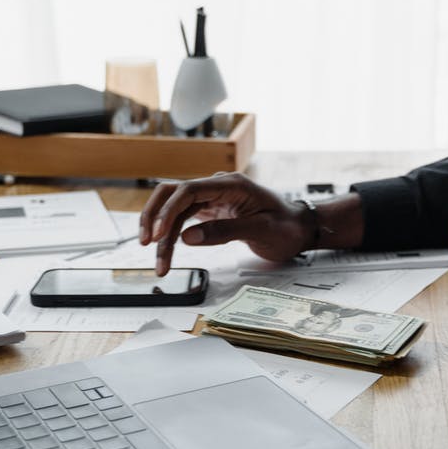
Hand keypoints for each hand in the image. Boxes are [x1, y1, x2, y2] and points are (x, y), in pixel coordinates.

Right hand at [139, 173, 309, 274]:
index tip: (157, 235)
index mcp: (231, 184)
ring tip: (160, 264)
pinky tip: (167, 252)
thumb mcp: (261, 231)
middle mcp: (218, 187)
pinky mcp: (211, 211)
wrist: (300, 228)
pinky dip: (172, 235)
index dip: (168, 211)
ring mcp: (213, 198)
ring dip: (162, 233)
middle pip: (172, 194)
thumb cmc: (287, 227)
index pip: (188, 191)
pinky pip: (183, 218)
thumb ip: (225, 232)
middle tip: (147, 244)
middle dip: (154, 218)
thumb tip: (188, 236)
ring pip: (174, 209)